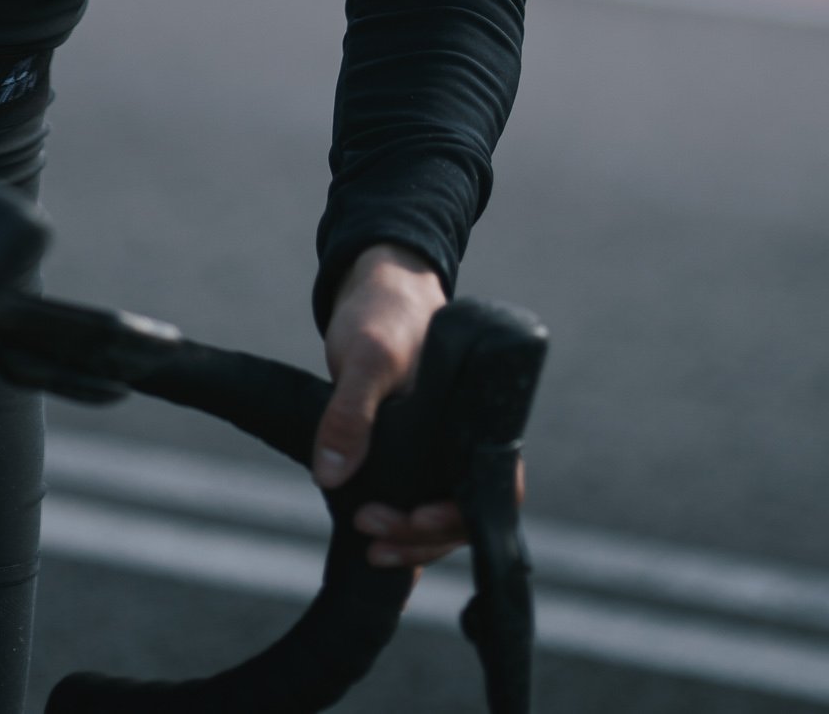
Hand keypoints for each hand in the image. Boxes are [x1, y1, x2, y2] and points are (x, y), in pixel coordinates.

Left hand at [314, 242, 473, 572]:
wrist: (374, 288)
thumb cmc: (383, 312)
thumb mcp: (366, 355)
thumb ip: (350, 411)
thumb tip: (332, 476)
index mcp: (476, 415)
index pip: (496, 487)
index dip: (462, 518)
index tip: (415, 520)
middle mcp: (466, 434)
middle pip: (468, 511)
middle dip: (424, 537)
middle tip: (372, 530)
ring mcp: (442, 444)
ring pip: (444, 513)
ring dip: (411, 539)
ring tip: (369, 541)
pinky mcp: (415, 451)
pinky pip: (420, 500)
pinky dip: (402, 527)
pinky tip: (374, 540)